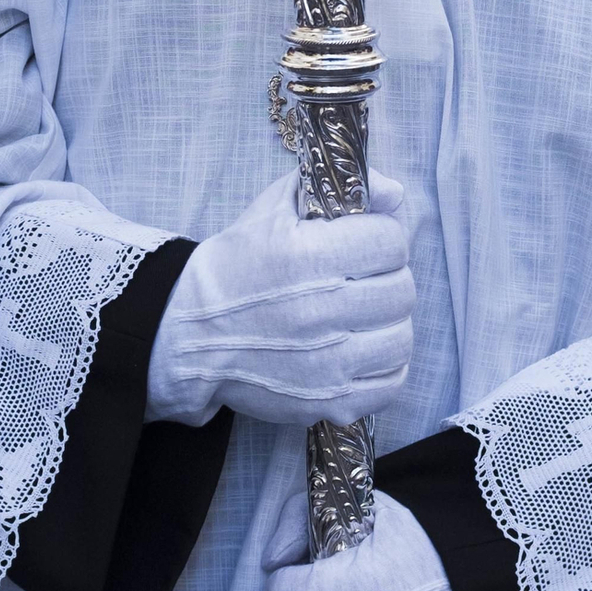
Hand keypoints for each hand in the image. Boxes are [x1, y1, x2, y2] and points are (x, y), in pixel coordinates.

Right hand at [145, 170, 412, 428]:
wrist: (189, 335)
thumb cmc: (237, 266)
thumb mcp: (276, 208)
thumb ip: (339, 188)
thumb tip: (392, 193)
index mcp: (306, 256)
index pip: (391, 241)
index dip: (380, 237)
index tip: (361, 244)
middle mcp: (317, 311)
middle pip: (402, 290)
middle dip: (386, 278)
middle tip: (363, 280)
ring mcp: (324, 364)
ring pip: (400, 338)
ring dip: (387, 323)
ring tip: (363, 316)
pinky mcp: (327, 402)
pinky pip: (390, 383)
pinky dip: (384, 365)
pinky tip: (361, 350)